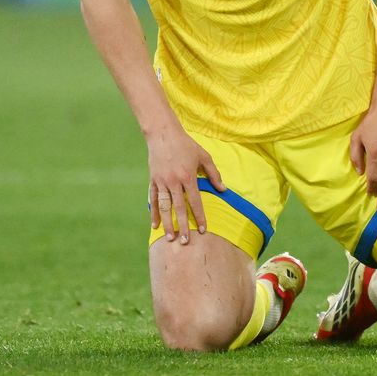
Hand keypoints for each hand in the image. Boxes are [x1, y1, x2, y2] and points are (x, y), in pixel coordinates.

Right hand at [147, 128, 224, 243]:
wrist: (163, 134)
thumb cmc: (186, 145)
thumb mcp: (204, 156)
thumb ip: (214, 174)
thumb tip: (223, 189)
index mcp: (188, 176)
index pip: (195, 201)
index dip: (200, 216)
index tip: (203, 230)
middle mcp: (174, 181)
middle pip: (179, 208)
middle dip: (183, 226)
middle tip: (185, 242)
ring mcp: (162, 182)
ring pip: (164, 207)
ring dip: (167, 223)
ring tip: (170, 238)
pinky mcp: (153, 180)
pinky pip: (153, 200)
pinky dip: (154, 212)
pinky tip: (155, 225)